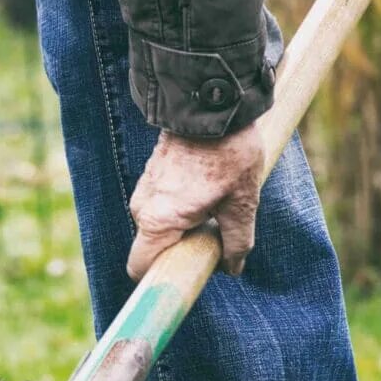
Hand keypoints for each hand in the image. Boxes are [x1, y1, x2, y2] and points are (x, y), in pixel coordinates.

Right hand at [127, 122, 264, 279]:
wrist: (210, 102)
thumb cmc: (227, 154)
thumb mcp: (241, 204)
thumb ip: (236, 242)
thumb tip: (232, 267)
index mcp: (159, 221)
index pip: (139, 268)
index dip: (162, 278)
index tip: (188, 274)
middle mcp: (142, 207)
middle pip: (154, 247)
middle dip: (181, 249)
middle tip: (214, 234)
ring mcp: (144, 189)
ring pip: (160, 225)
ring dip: (184, 225)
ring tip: (215, 205)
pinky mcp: (151, 174)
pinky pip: (161, 205)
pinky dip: (181, 207)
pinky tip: (207, 189)